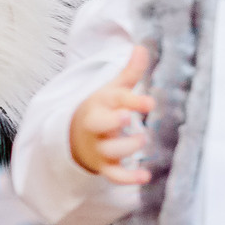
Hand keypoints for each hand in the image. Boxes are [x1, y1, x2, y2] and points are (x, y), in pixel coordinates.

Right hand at [70, 47, 155, 183]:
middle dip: (111, 121)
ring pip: (108, 150)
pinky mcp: (103, 165)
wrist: (74, 136)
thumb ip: (129, 72)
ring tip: (141, 141)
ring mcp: (98, 147)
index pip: (114, 100)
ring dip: (125, 147)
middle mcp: (97, 126)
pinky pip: (113, 175)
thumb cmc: (102, 109)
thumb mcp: (113, 90)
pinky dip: (127, 178)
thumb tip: (141, 47)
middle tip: (127, 119)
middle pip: (99, 124)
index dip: (131, 101)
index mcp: (100, 104)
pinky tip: (145, 177)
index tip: (149, 103)